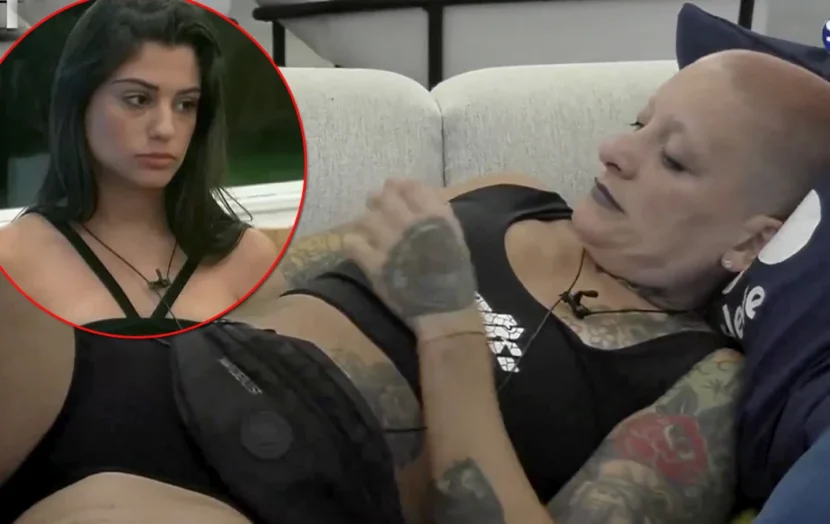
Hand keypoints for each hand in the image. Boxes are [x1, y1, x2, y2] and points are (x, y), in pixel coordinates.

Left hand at [344, 179, 477, 330]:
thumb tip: (418, 193)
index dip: (398, 187)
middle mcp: (410, 223)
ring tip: (369, 231)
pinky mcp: (374, 263)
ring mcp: (390, 243)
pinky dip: (353, 243)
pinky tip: (358, 248)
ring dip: (365, 224)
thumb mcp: (453, 234)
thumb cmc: (453, 272)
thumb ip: (437, 212)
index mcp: (434, 215)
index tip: (394, 191)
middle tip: (377, 208)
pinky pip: (352, 242)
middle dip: (378, 201)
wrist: (444, 308)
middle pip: (382, 198)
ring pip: (365, 219)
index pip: (408, 186)